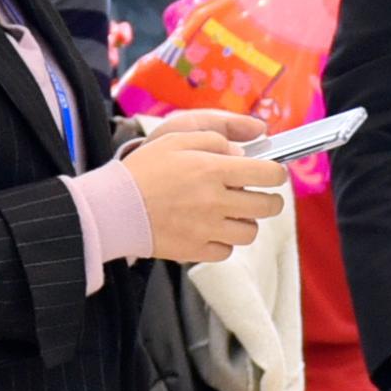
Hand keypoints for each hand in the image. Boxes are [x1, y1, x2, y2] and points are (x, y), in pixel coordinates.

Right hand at [124, 107, 289, 265]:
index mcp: (214, 170)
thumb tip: (242, 155)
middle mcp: (216, 202)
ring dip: (245, 221)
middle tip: (258, 195)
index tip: (272, 174)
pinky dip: (224, 242)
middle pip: (268, 207)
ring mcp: (207, 229)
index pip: (269, 175)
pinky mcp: (195, 250)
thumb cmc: (144, 169)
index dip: (277, 173)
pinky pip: (227, 251)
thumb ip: (215, 140)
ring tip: (229, 213)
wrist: (114, 207)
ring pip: (251, 232)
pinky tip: (210, 229)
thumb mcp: (178, 138)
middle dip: (269, 199)